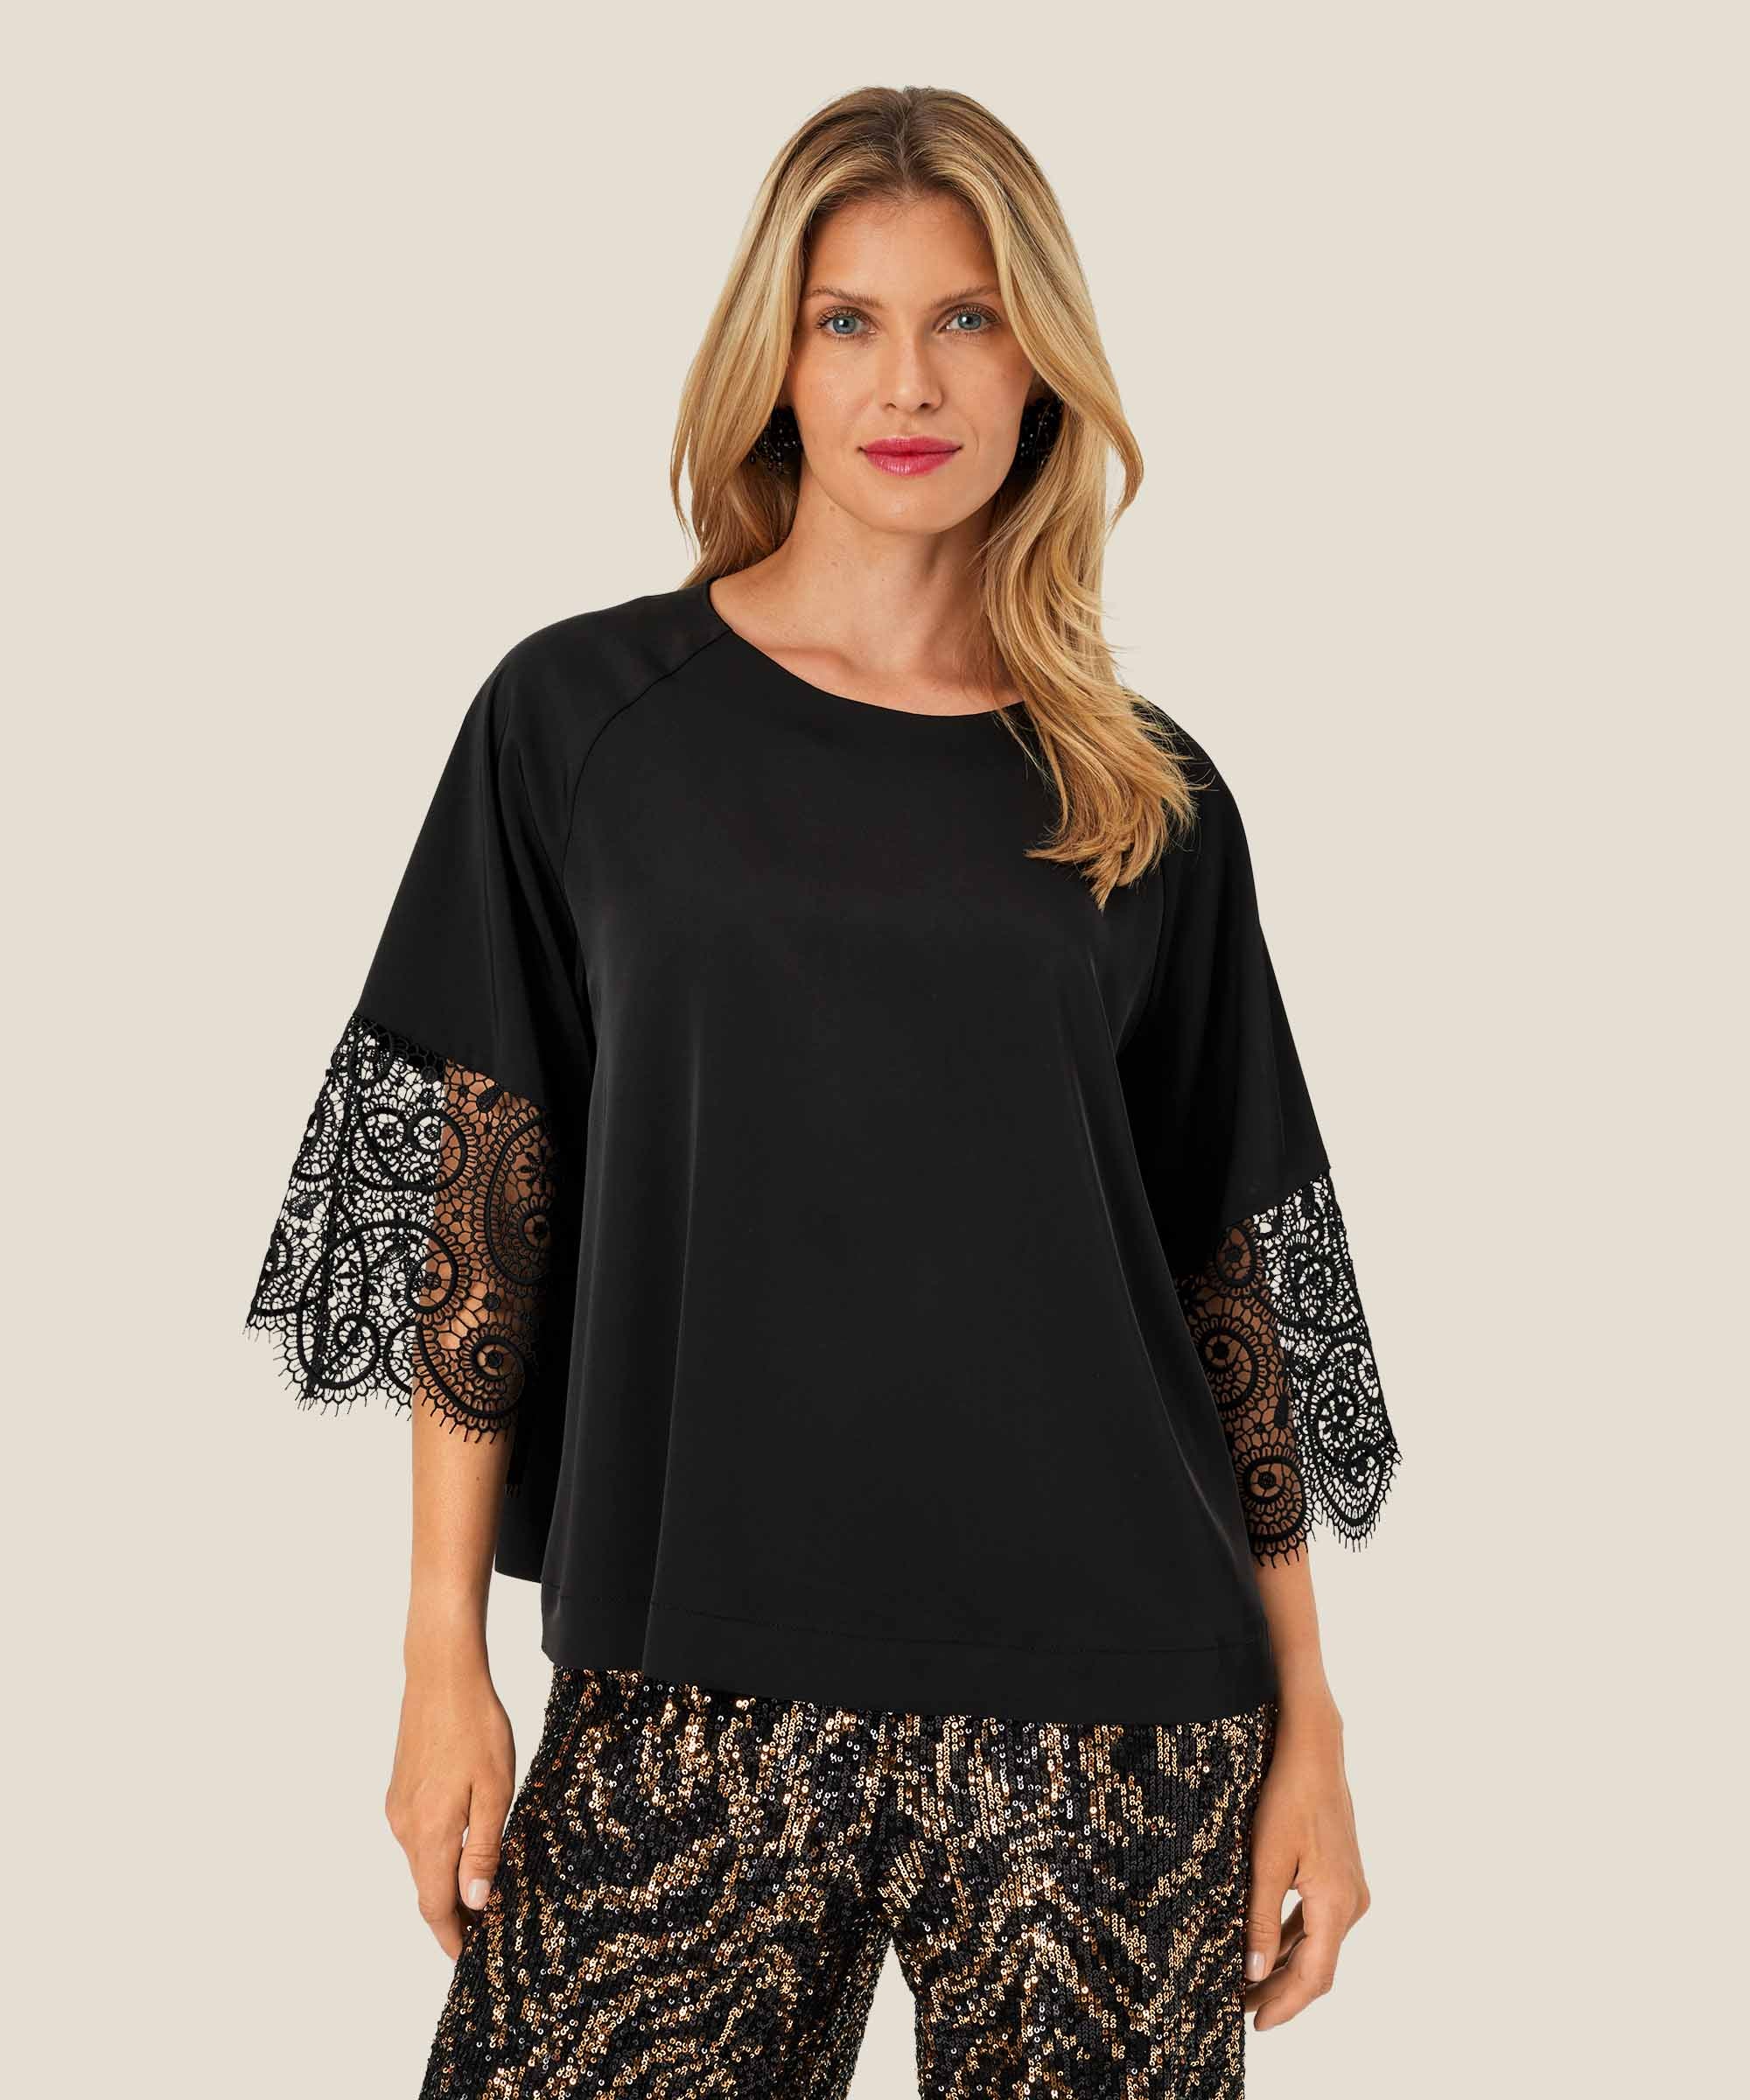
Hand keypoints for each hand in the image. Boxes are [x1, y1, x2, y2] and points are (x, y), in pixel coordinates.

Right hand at [384, 1660, 515, 1958]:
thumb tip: (475, 1901)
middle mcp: (405, 1827)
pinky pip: (417, 1837)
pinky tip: (461, 1849)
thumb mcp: (494, 1789)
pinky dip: (436, 1855)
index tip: (468, 1959)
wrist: (441, 1675)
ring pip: (421, 1863)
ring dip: (444, 1884)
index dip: (452, 1936)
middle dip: (451, 1916)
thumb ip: (483, 1848)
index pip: (435, 1905)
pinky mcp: (399, 1791)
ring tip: (478, 1896)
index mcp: (429, 1833)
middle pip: (425, 1889)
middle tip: (482, 1933)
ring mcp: (398, 1808)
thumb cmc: (475, 1727)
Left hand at [1243, 1697, 1371, 2029]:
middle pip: (1317, 1966)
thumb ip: (1260, 1920)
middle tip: (1241, 2008)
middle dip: (1281, 1991)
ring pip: (1317, 1945)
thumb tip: (1255, 1974)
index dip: (1285, 2005)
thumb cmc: (1288, 1798)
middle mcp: (1351, 1903)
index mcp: (1336, 1904)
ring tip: (1247, 1983)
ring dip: (1285, 1966)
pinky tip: (1266, 1946)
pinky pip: (1317, 1921)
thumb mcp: (1265, 1860)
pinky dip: (1293, 1939)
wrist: (1314, 1750)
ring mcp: (1350, 1889)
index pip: (1314, 1976)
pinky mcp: (1341, 1876)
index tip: (1256, 2025)